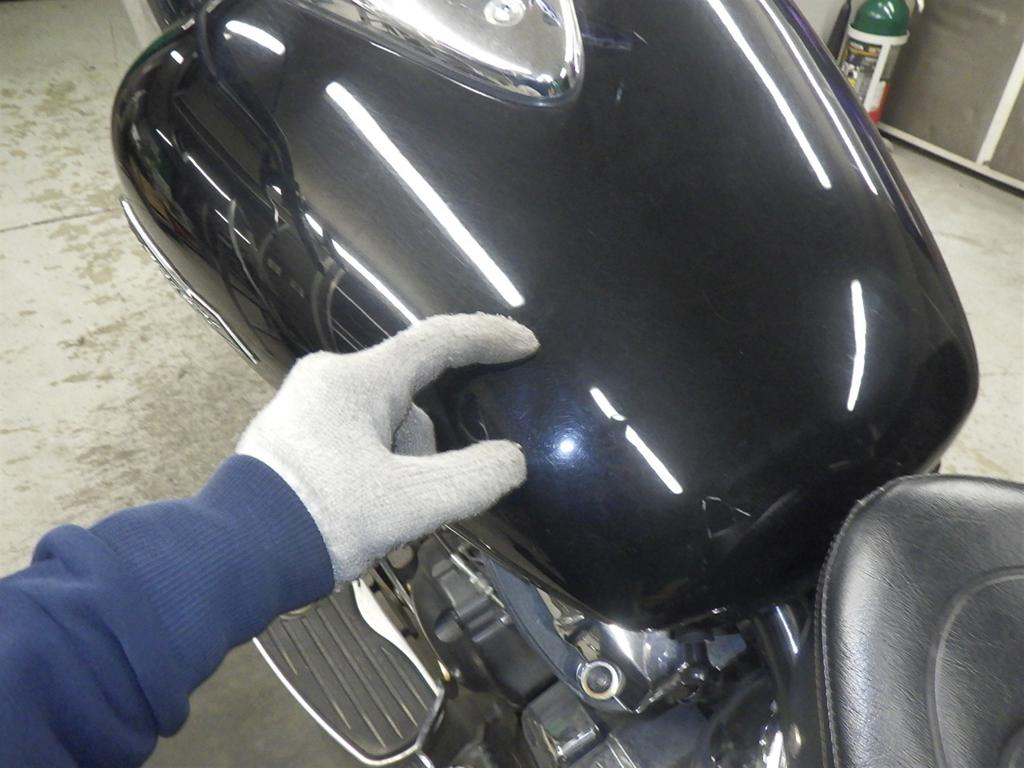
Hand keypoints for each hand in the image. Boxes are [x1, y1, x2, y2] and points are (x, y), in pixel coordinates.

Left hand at [237, 313, 538, 581]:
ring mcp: (306, 407)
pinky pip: (358, 440)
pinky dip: (374, 472)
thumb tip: (510, 460)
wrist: (233, 557)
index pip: (437, 341)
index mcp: (356, 380)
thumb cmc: (320, 519)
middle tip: (412, 503)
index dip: (487, 339)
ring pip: (386, 427)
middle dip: (425, 453)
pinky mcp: (294, 435)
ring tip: (376, 518)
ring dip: (399, 469)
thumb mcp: (410, 503)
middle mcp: (328, 379)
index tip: (525, 344)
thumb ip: (474, 478)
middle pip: (412, 401)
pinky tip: (359, 511)